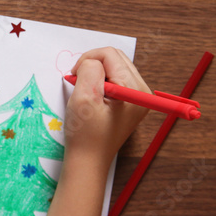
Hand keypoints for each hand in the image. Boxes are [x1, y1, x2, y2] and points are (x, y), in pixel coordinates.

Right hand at [65, 47, 149, 163]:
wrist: (88, 161)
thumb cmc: (86, 135)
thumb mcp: (84, 99)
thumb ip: (89, 71)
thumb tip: (91, 61)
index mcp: (134, 89)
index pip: (110, 54)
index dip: (87, 60)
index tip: (73, 77)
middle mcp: (141, 90)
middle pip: (115, 57)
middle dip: (92, 64)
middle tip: (77, 81)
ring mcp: (137, 96)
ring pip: (114, 66)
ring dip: (95, 72)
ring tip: (84, 90)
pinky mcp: (129, 100)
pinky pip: (114, 78)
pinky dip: (99, 81)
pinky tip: (91, 96)